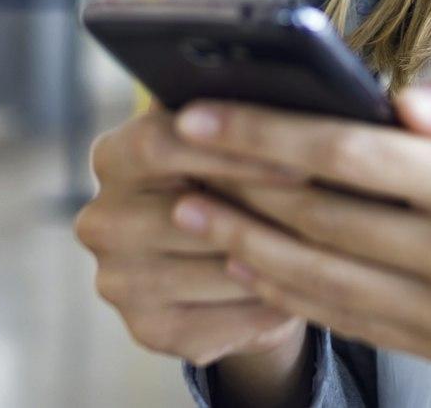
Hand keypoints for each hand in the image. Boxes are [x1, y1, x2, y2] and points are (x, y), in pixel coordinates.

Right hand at [72, 96, 314, 367]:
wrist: (229, 262)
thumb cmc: (238, 184)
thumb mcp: (231, 144)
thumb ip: (241, 121)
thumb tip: (293, 101)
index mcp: (115, 156)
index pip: (159, 144)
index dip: (230, 151)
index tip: (297, 162)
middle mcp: (102, 220)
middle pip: (188, 214)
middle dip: (264, 213)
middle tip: (328, 212)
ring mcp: (119, 281)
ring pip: (214, 271)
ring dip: (276, 263)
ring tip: (328, 249)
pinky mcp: (147, 329)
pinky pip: (222, 321)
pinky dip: (268, 307)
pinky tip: (300, 289)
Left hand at [164, 70, 430, 382]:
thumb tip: (393, 98)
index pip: (347, 156)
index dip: (263, 136)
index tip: (200, 116)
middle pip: (320, 221)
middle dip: (238, 189)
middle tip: (176, 163)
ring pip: (324, 280)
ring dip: (247, 247)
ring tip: (194, 214)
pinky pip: (352, 321)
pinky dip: (293, 292)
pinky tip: (253, 263)